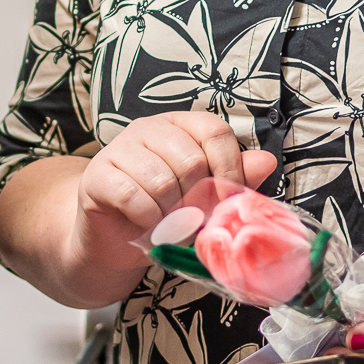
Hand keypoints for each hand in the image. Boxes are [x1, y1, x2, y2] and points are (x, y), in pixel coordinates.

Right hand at [71, 112, 276, 274]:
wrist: (112, 238)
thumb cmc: (162, 211)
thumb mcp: (201, 194)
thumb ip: (231, 175)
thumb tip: (266, 160)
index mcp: (179, 125)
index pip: (214, 131)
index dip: (229, 168)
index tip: (229, 200)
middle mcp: (148, 129)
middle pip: (190, 159)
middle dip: (198, 200)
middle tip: (194, 219)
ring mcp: (119, 149)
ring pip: (162, 181)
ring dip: (172, 214)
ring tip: (169, 224)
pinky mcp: (97, 176)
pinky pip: (133, 197)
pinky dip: (147, 220)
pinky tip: (147, 225)